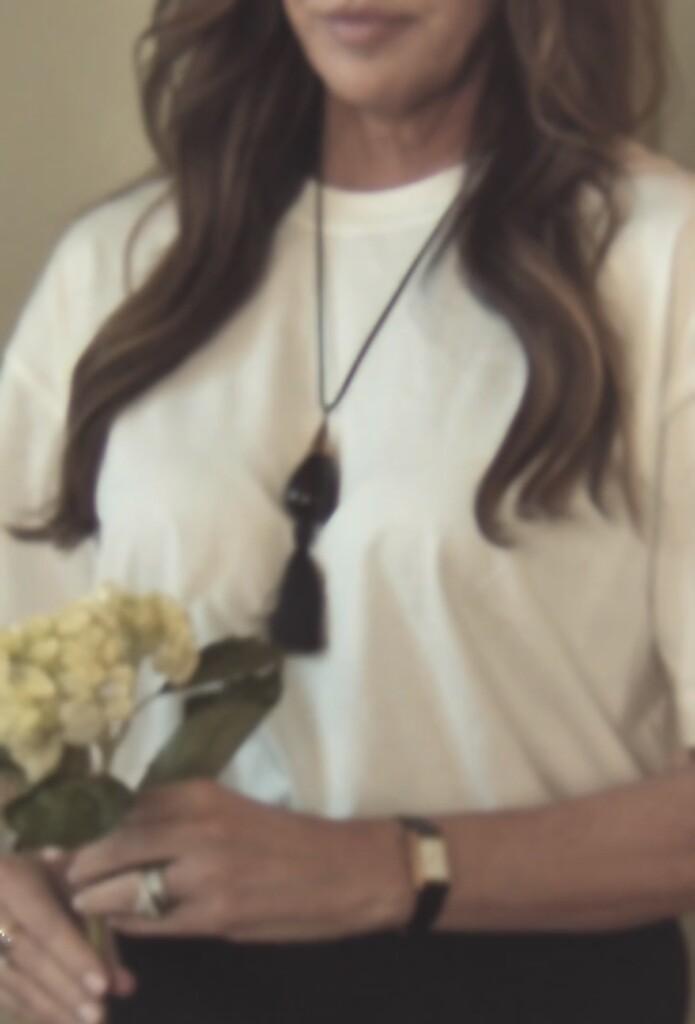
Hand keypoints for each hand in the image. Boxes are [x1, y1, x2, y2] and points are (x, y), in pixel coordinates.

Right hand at [0, 853, 134, 1023]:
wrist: (3, 880)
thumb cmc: (49, 875)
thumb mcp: (75, 885)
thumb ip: (100, 929)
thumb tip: (126, 986)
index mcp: (10, 877)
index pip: (46, 925)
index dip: (75, 958)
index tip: (104, 987)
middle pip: (27, 958)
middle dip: (65, 990)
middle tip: (98, 1016)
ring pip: (10, 983)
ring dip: (50, 1009)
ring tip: (86, 1023)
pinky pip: (1, 994)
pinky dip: (33, 1011)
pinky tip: (61, 1022)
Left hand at [69, 781, 413, 942]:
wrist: (348, 870)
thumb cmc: (291, 838)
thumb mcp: (233, 809)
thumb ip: (183, 816)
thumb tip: (125, 826)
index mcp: (203, 794)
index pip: (124, 804)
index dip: (89, 821)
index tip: (67, 831)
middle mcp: (198, 828)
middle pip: (113, 844)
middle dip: (81, 861)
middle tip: (63, 871)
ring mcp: (204, 875)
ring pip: (124, 889)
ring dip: (95, 898)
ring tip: (83, 900)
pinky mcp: (215, 917)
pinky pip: (150, 924)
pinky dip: (127, 926)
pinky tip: (119, 924)